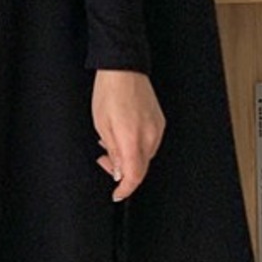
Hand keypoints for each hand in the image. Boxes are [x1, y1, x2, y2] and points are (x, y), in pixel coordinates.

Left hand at [91, 69, 164, 201]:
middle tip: (104, 161)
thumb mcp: (101, 125)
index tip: (117, 194)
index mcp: (133, 139)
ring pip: (145, 156)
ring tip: (109, 143)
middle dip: (122, 171)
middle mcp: (149, 136)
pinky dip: (135, 145)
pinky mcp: (159, 121)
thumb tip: (119, 171)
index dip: (125, 189)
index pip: (134, 176)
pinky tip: (123, 135)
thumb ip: (113, 152)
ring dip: (128, 157)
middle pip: (140, 167)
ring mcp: (157, 128)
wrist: (124, 67)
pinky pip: (149, 142)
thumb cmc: (109, 92)